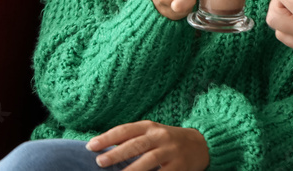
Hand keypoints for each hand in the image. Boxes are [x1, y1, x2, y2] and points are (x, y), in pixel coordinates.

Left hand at [86, 120, 208, 170]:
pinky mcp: (179, 167)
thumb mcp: (152, 133)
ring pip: (149, 161)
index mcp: (151, 127)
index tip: (91, 146)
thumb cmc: (169, 140)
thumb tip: (103, 149)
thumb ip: (132, 138)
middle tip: (100, 161)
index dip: (108, 137)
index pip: (126, 130)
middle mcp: (161, 137)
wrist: (202, 144)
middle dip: (117, 153)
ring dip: (132, 170)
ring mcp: (171, 152)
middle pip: (137, 144)